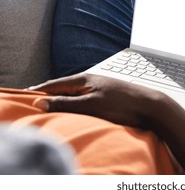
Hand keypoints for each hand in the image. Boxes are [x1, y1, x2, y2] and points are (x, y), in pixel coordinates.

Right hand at [29, 73, 173, 129]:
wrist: (151, 106)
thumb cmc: (123, 105)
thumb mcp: (90, 106)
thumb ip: (65, 104)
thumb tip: (40, 101)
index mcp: (85, 79)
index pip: (56, 83)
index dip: (40, 90)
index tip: (28, 95)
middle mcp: (92, 80)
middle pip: (65, 87)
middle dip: (51, 94)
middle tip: (38, 103)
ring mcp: (101, 87)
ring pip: (76, 93)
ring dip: (64, 100)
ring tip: (54, 107)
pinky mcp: (108, 96)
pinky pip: (86, 98)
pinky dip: (77, 104)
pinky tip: (78, 109)